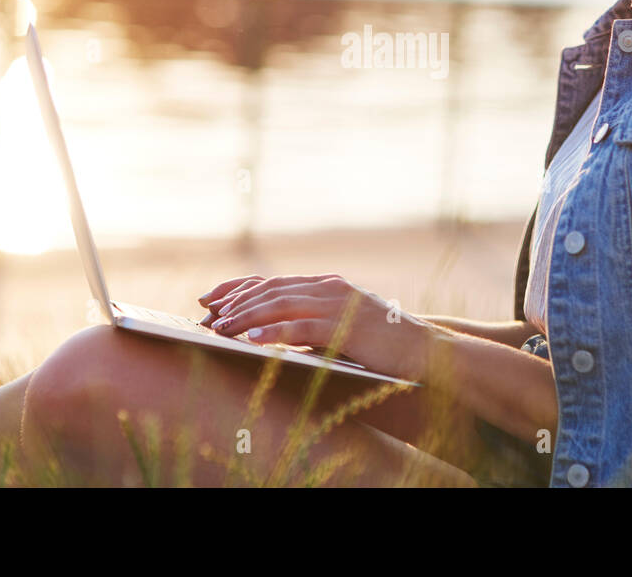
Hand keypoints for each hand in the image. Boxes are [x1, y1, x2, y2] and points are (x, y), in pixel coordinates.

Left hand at [195, 274, 435, 381]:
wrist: (423, 349)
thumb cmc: (380, 343)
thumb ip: (309, 323)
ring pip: (281, 304)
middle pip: (271, 289)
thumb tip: (268, 332)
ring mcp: (338, 304)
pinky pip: (303, 326)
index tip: (210, 298)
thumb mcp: (340, 327)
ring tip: (221, 328)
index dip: (238, 288)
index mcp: (325, 285)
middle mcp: (328, 287)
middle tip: (207, 316)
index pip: (272, 282)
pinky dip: (275, 330)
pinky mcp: (346, 325)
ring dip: (247, 316)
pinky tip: (254, 338)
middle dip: (235, 302)